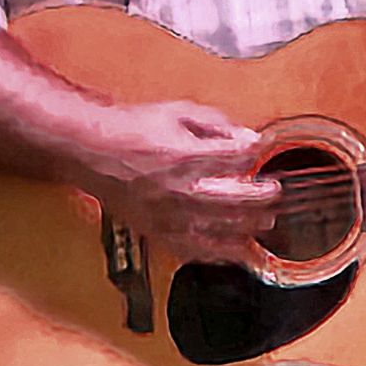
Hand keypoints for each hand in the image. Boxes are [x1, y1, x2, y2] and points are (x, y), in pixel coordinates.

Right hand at [87, 100, 278, 260]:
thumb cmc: (132, 130)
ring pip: (219, 231)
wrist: (92, 151)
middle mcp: (178, 191)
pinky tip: (233, 250)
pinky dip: (217, 253)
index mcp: (184, 157)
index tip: (260, 149)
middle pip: (235, 201)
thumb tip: (246, 138)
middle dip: (261, 198)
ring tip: (264, 224)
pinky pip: (194, 250)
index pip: (235, 159)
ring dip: (247, 228)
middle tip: (273, 193)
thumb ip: (216, 124)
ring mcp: (168, 216)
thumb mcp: (178, 113)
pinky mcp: (158, 231)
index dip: (253, 152)